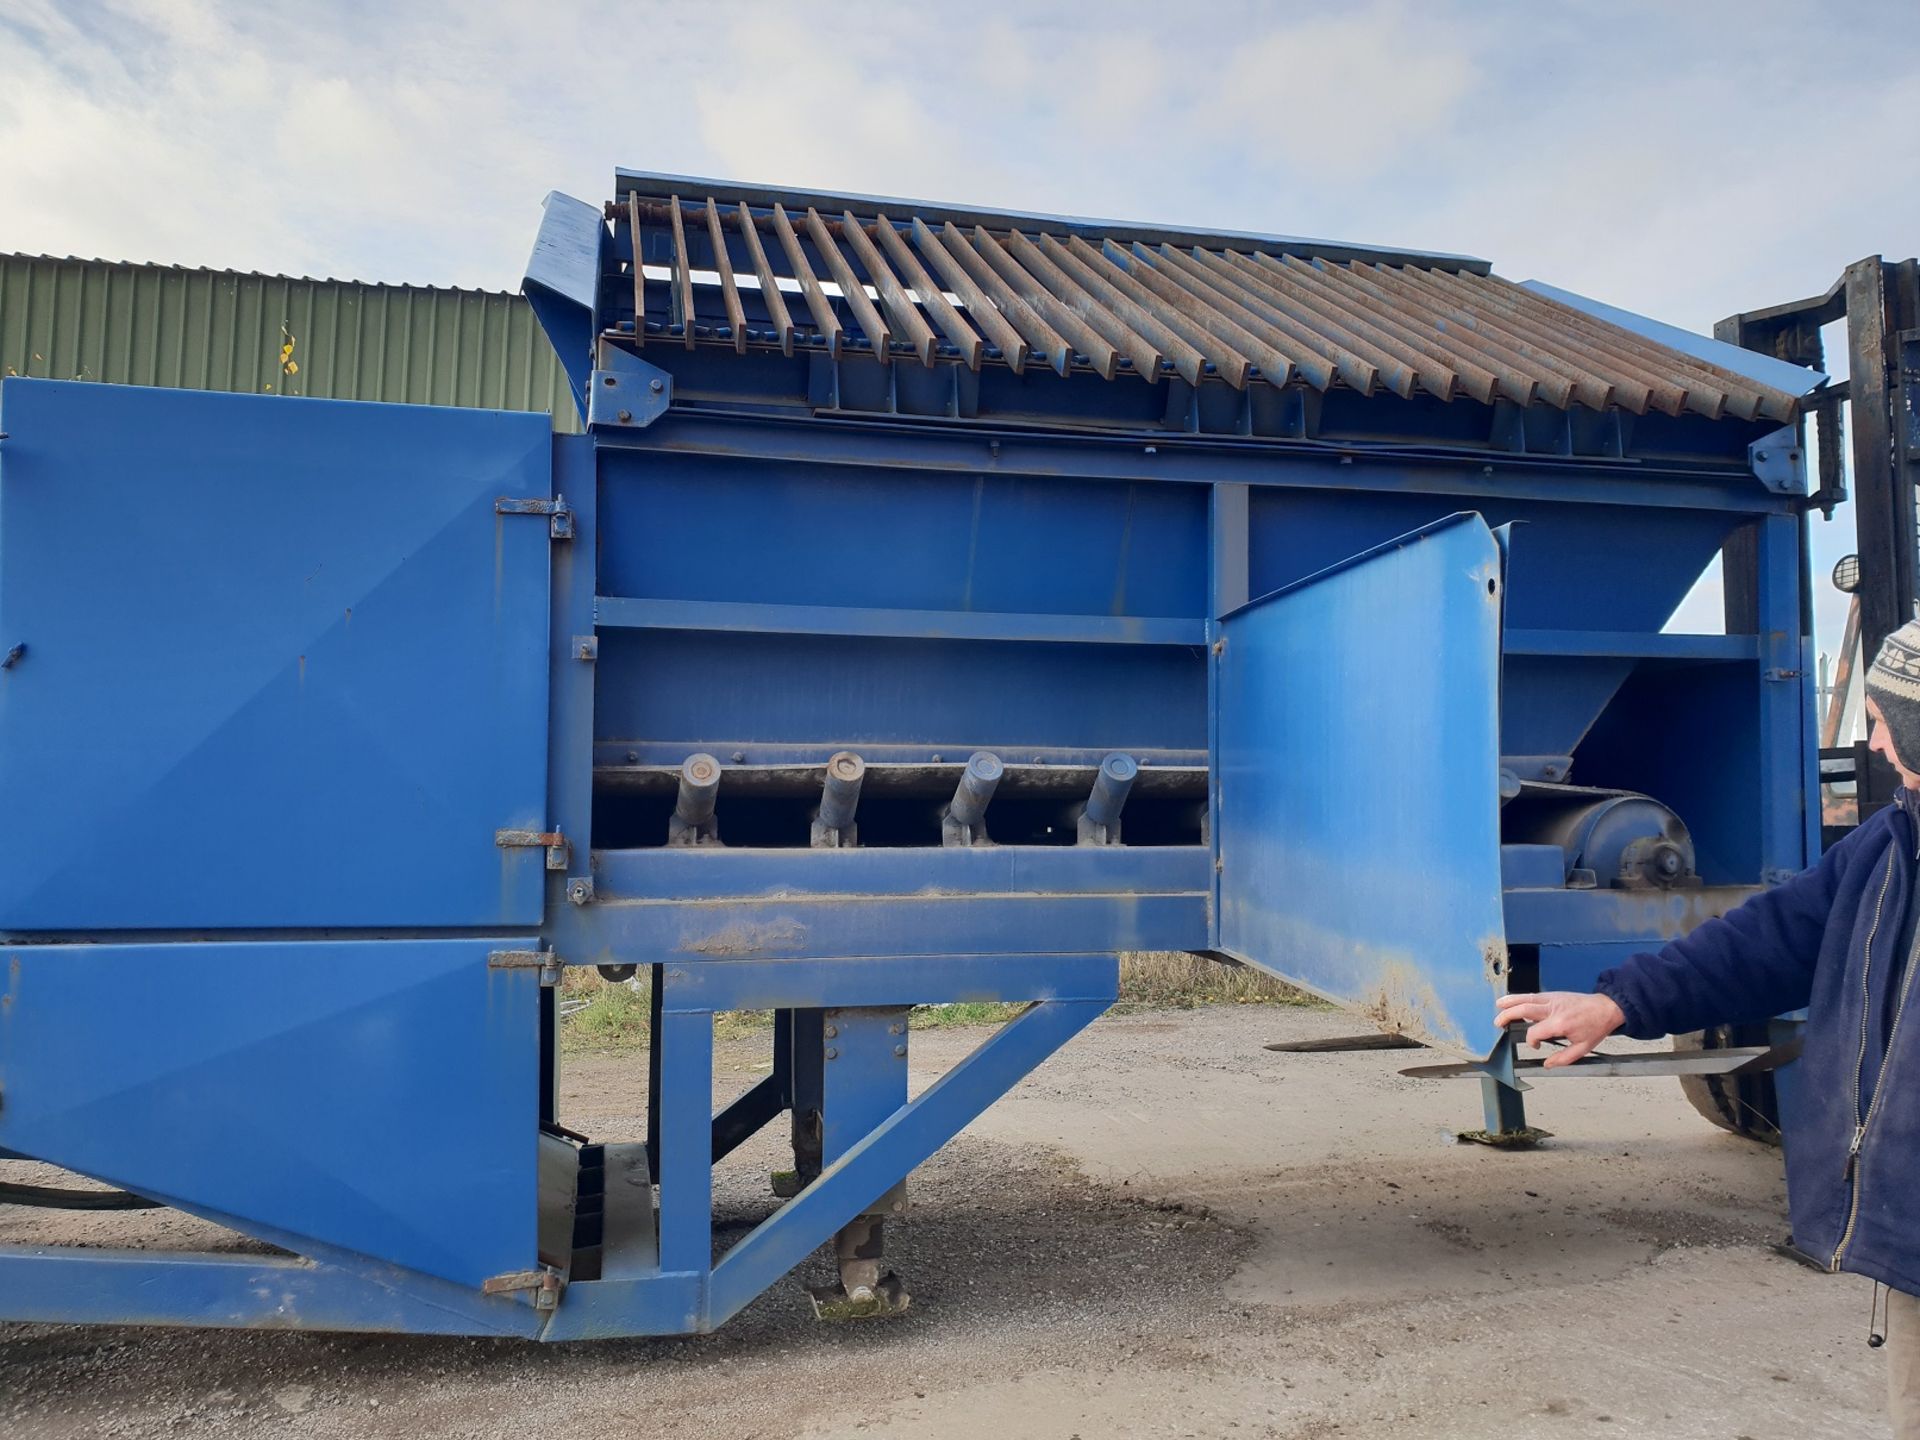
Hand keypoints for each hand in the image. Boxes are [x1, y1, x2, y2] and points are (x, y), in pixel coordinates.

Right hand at [1492, 991, 1625, 1067]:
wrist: (1607, 1008)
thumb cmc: (1596, 1027)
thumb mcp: (1583, 1048)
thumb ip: (1563, 1058)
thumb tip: (1547, 1064)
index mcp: (1560, 1024)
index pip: (1534, 1033)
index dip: (1531, 1041)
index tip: (1535, 1046)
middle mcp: (1553, 1009)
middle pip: (1524, 1010)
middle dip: (1508, 1016)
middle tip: (1498, 1023)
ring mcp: (1552, 999)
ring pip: (1526, 998)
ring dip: (1510, 1002)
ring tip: (1498, 1006)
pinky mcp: (1553, 994)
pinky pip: (1533, 995)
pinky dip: (1520, 997)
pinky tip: (1513, 1000)